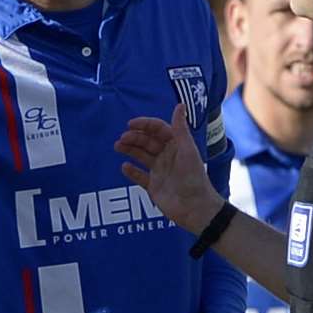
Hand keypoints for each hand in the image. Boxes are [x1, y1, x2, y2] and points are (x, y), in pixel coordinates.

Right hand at [115, 104, 221, 233]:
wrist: (195, 207)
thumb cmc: (193, 177)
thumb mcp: (187, 150)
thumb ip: (180, 128)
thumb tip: (180, 104)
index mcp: (176, 145)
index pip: (158, 130)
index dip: (144, 125)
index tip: (130, 124)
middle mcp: (167, 156)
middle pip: (147, 142)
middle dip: (134, 138)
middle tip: (122, 139)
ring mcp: (160, 171)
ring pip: (141, 156)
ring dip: (129, 150)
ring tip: (118, 146)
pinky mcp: (153, 186)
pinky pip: (139, 176)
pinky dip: (131, 171)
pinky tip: (125, 167)